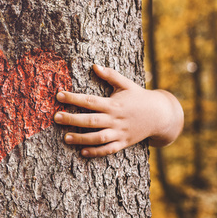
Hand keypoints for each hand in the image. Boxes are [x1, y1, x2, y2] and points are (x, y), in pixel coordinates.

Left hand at [53, 64, 182, 156]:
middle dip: (72, 119)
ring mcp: (120, 132)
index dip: (73, 98)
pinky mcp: (124, 143)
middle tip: (56, 117)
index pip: (90, 100)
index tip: (59, 95)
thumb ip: (110, 75)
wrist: (160, 115)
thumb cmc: (140, 97)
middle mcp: (115, 119)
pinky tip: (83, 152)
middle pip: (91, 120)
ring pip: (98, 138)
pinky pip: (108, 149)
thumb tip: (95, 65)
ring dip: (81, 138)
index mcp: (114, 103)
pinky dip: (96, 152)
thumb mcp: (126, 84)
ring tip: (66, 138)